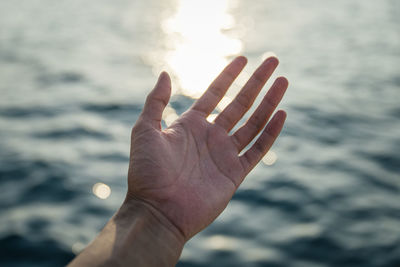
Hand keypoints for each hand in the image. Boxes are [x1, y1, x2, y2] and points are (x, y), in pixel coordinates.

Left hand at [127, 56, 287, 241]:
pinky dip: (270, 133)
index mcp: (191, 125)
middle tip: (273, 61)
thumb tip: (164, 72)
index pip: (215, 94)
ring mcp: (224, 155)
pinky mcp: (235, 174)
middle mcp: (210, 137)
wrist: (157, 211)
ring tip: (283, 82)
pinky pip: (257, 149)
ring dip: (269, 103)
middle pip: (240, 104)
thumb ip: (155, 101)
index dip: (229, 76)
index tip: (243, 59)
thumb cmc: (146, 172)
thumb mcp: (145, 130)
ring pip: (253, 123)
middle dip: (256, 82)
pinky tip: (281, 114)